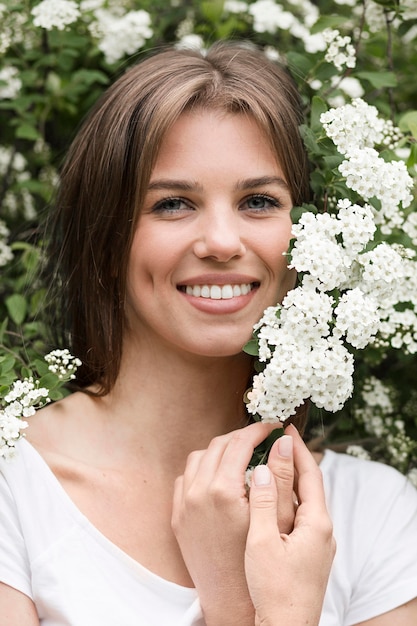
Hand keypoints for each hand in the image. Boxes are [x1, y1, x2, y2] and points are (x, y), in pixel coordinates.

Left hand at [172, 421, 278, 625]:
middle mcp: (198, 493)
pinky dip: (202, 470)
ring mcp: (184, 504)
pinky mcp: (177, 516)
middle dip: (241, 437)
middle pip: (218, 445)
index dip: (259, 430)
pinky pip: (185, 478)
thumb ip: (280, 475)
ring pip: (199, 457)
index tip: (272, 426)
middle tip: (260, 438)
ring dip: (220, 451)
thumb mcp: (277, 517)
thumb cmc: (262, 562)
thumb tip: (284, 441)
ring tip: (240, 455)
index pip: (241, 442)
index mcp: (224, 490)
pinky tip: (219, 476)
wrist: (233, 600)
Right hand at [245, 424, 335, 625]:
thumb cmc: (274, 590)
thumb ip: (265, 500)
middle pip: (308, 485)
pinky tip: (267, 498)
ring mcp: (317, 542)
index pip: (310, 474)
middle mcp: (322, 530)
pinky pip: (298, 515)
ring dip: (287, 479)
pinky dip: (284, 499)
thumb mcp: (263, 540)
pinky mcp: (308, 553)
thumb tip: (267, 463)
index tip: (284, 427)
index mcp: (316, 523)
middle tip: (273, 440)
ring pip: (303, 500)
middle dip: (292, 460)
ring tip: (267, 461)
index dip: (297, 449)